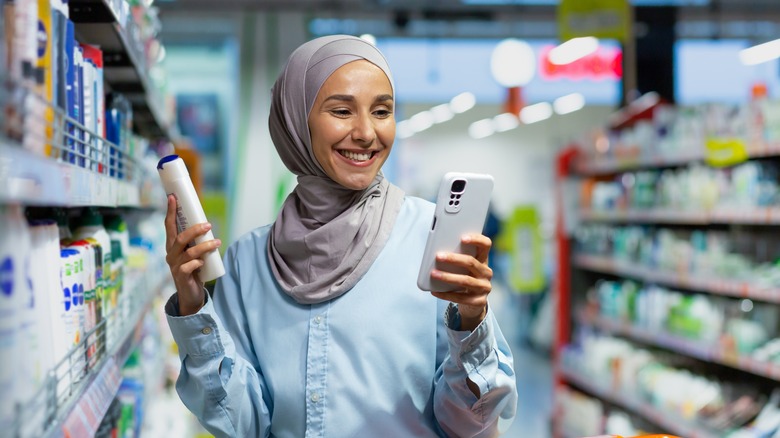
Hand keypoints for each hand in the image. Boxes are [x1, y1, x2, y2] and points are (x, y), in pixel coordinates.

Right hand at [164, 194, 221, 315]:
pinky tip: (202, 263)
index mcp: (173, 246)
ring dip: (204, 246)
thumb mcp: (194, 253)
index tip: (173, 197)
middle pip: (180, 238)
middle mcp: (171, 254)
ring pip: (189, 252)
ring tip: (217, 242)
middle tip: (209, 225)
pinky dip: (197, 263)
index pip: (169, 226)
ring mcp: (175, 266)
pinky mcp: (181, 277)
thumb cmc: (194, 269)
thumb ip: (197, 241)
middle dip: (194, 230)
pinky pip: (189, 267)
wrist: (190, 294)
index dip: (170, 212)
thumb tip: (207, 225)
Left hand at [429, 233, 491, 330]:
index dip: (476, 239)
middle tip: (438, 256)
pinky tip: (434, 291)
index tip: (462, 238)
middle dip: (453, 259)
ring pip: (465, 280)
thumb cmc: (464, 278)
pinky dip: (445, 294)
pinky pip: (460, 297)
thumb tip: (437, 255)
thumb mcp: (463, 268)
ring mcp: (484, 288)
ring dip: (447, 277)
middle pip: (471, 262)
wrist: (473, 304)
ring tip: (433, 274)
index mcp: (483, 260)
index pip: (485, 245)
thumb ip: (456, 260)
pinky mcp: (479, 301)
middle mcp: (486, 273)